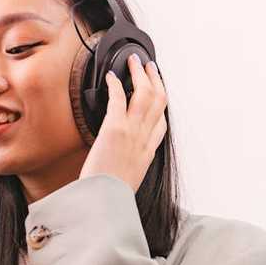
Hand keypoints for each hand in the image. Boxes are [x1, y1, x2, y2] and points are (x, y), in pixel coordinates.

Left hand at [78, 53, 167, 192]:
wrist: (103, 202)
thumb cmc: (111, 195)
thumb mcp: (129, 181)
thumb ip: (130, 165)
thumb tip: (123, 160)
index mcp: (148, 153)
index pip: (162, 124)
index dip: (160, 104)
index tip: (156, 92)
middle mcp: (144, 139)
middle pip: (159, 101)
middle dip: (155, 79)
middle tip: (148, 66)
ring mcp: (132, 132)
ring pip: (144, 94)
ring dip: (139, 74)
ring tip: (134, 62)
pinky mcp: (114, 129)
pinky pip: (118, 99)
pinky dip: (115, 84)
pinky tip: (111, 77)